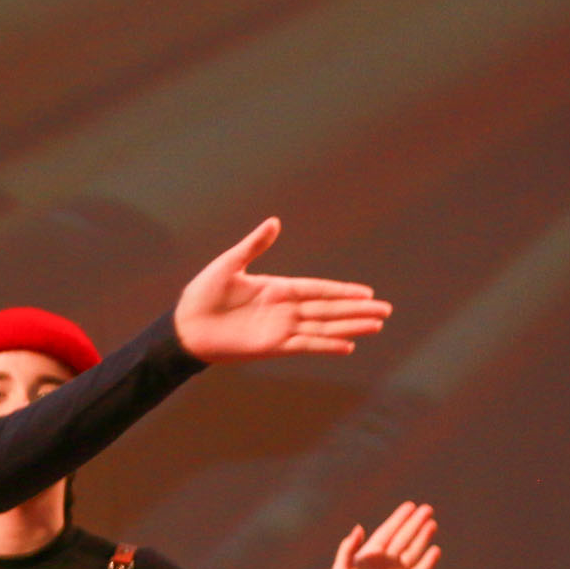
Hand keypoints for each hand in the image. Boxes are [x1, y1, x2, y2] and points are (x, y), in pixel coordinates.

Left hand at [173, 218, 391, 361]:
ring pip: (323, 327)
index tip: (367, 292)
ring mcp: (279, 328)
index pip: (318, 289)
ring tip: (376, 326)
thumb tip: (275, 222)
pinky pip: (304, 345)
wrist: (184, 327)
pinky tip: (348, 345)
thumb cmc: (202, 295)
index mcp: (276, 288)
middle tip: (385, 310)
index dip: (343, 291)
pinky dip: (326, 345)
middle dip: (357, 310)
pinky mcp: (271, 346)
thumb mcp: (229, 265)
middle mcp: (283, 309)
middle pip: (328, 309)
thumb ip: (254, 245)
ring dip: (349, 326)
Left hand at [329, 501, 440, 568]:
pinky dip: (428, 562)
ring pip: (413, 551)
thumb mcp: (342, 568)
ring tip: (432, 524)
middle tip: (427, 509)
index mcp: (370, 554)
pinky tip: (435, 551)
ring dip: (422, 538)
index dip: (398, 519)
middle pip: (403, 538)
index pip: (388, 532)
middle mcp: (386, 561)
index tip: (410, 506)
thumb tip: (359, 527)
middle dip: (415, 523)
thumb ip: (349, 548)